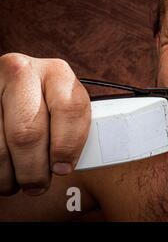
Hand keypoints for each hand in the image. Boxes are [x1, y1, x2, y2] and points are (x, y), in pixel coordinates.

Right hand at [0, 53, 90, 195]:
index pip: (70, 110)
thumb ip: (71, 124)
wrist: (7, 84)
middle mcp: (23, 72)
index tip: (62, 168)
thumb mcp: (61, 103)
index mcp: (56, 73)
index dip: (68, 146)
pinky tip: (3, 171)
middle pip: (28, 132)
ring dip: (10, 173)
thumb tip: (69, 165)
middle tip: (37, 185)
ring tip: (18, 181)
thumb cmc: (42, 102)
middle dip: (34, 168)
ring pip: (1, 144)